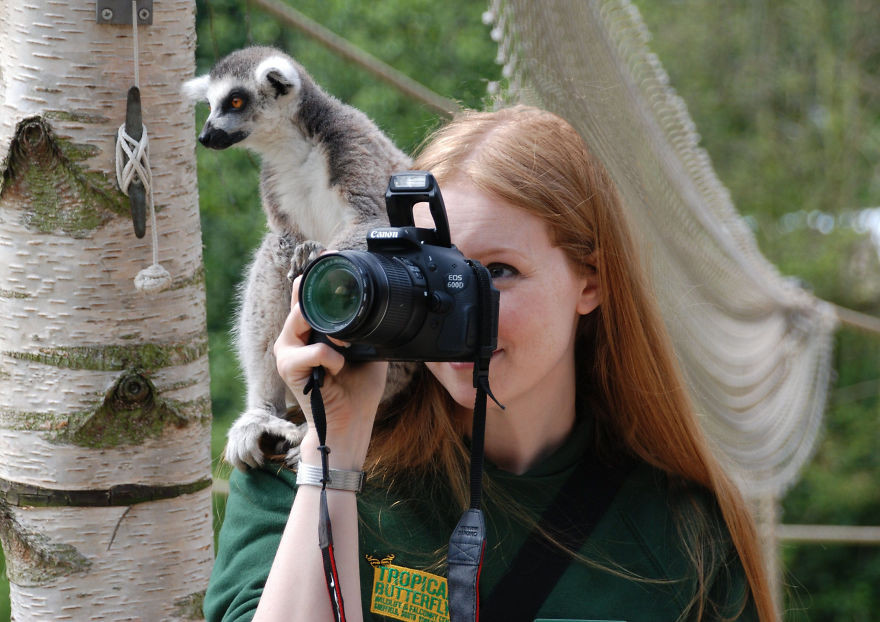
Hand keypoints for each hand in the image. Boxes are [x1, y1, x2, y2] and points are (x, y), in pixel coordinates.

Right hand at [274, 275, 387, 469]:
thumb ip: (366, 328)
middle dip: (318, 292)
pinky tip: (338, 369)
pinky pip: (312, 351)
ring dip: (328, 328)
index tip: (327, 255)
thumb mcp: (369, 351)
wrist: (350, 423)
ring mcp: (288, 351)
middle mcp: (296, 336)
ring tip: (345, 345)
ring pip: (300, 318)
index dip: (314, 274)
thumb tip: (384, 307)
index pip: (306, 293)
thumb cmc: (358, 390)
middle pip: (299, 299)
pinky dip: (331, 357)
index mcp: (312, 330)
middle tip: (338, 294)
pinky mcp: (288, 368)